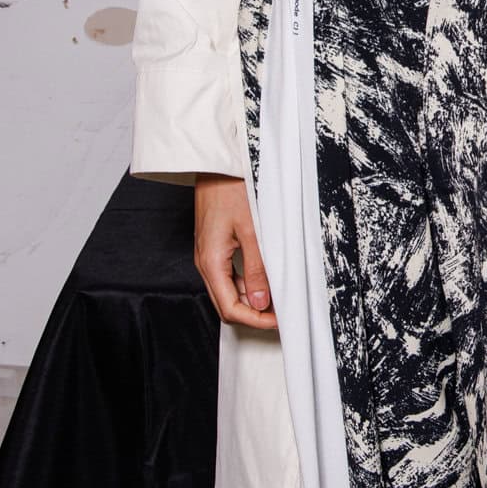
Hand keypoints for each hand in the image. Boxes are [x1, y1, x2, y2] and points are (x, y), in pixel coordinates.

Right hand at [194, 173, 276, 329]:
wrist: (217, 166)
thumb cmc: (232, 190)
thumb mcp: (252, 231)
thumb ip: (256, 269)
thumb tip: (260, 302)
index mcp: (210, 262)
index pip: (230, 309)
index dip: (256, 320)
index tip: (278, 321)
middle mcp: (205, 263)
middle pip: (226, 306)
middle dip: (254, 315)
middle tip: (281, 314)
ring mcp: (208, 256)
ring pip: (227, 292)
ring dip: (250, 301)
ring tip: (277, 299)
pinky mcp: (213, 248)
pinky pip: (228, 276)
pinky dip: (245, 285)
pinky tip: (263, 281)